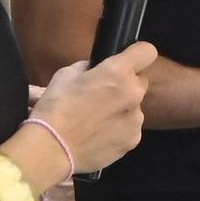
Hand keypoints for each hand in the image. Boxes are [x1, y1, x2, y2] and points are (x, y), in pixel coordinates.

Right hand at [31, 41, 156, 171]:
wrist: (53, 149)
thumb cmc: (56, 108)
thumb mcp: (66, 74)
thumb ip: (90, 68)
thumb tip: (97, 70)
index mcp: (118, 72)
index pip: (146, 51)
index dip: (137, 54)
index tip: (126, 61)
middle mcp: (133, 93)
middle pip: (140, 81)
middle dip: (126, 84)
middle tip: (104, 95)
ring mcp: (136, 119)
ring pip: (135, 106)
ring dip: (122, 109)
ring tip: (98, 120)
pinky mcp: (133, 140)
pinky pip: (130, 128)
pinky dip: (119, 129)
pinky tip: (100, 135)